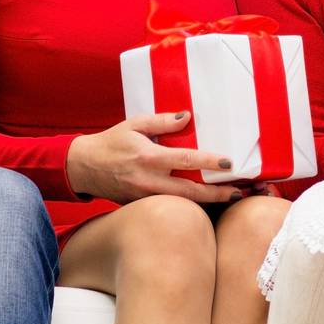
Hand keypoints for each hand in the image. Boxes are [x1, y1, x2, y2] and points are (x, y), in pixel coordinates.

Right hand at [65, 111, 240, 203]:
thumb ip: (162, 122)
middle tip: (238, 192)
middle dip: (217, 194)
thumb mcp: (135, 124)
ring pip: (182, 204)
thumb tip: (188, 117)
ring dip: (207, 202)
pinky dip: (189, 205)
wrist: (84, 168)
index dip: (210, 162)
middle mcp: (149, 181)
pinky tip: (205, 202)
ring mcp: (145, 198)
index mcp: (149, 158)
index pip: (186, 160)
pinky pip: (169, 206)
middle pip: (190, 191)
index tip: (229, 163)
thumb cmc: (111, 143)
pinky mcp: (141, 206)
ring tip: (229, 198)